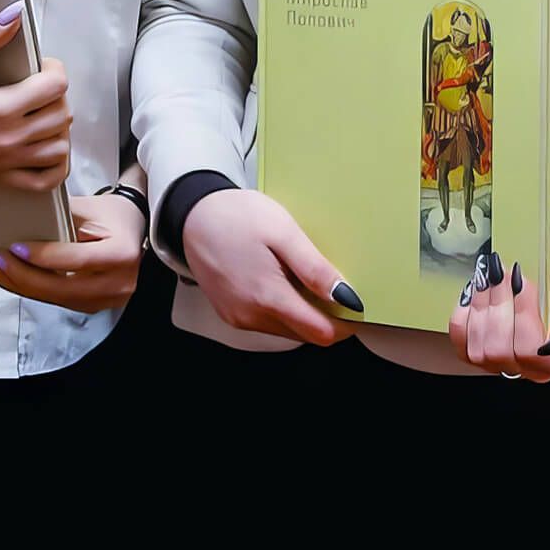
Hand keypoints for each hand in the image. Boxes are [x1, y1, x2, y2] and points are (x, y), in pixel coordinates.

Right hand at [0, 5, 69, 192]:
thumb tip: (14, 14)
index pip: (55, 88)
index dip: (55, 69)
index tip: (42, 63)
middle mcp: (7, 140)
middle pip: (62, 117)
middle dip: (58, 94)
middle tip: (40, 82)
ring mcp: (3, 162)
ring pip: (58, 149)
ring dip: (58, 128)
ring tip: (41, 111)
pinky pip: (41, 182)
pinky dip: (53, 167)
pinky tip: (45, 148)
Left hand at [0, 182, 142, 313]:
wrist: (136, 230)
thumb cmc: (115, 216)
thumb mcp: (91, 208)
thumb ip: (60, 215)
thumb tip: (20, 219)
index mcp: (121, 255)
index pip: (76, 260)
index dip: (44, 257)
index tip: (15, 248)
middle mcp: (118, 283)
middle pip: (62, 288)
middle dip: (23, 276)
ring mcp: (107, 299)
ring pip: (56, 298)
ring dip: (21, 285)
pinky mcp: (94, 304)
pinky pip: (58, 300)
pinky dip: (32, 289)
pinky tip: (10, 278)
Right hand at [178, 188, 354, 345]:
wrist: (192, 215)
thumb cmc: (236, 217)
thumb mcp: (283, 232)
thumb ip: (314, 268)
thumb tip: (346, 296)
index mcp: (268, 297)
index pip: (322, 333)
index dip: (346, 323)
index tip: (357, 304)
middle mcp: (252, 316)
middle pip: (307, 334)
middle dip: (327, 317)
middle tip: (335, 284)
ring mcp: (239, 318)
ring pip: (288, 330)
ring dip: (305, 312)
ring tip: (305, 277)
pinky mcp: (231, 313)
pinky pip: (268, 321)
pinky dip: (284, 308)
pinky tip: (282, 280)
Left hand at [451, 237, 549, 381]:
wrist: (545, 261)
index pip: (533, 353)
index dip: (523, 314)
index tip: (525, 282)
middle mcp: (535, 368)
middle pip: (502, 350)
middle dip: (501, 302)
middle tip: (508, 272)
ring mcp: (504, 362)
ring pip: (480, 349)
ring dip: (483, 304)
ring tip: (494, 278)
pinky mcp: (478, 351)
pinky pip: (461, 341)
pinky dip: (465, 312)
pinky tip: (479, 295)